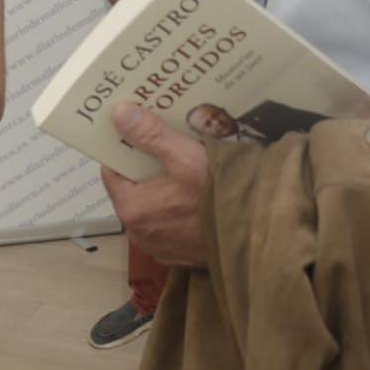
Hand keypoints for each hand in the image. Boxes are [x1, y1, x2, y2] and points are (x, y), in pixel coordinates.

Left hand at [100, 103, 209, 267]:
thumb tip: (120, 113)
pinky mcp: (177, 256)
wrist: (257, 233)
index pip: (112, 172)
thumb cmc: (218, 194)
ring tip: (182, 170)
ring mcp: (158, 248)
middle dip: (145, 170)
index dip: (124, 151)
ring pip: (151, 209)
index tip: (137, 134)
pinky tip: (195, 198)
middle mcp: (139, 233)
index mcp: (132, 208)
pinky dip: (176, 213)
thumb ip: (150, 134)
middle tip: (164, 148)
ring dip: (161, 192)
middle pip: (132, 191)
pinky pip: (168, 227)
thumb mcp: (185, 155)